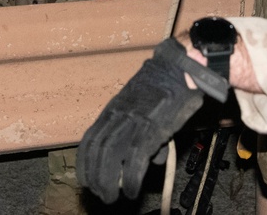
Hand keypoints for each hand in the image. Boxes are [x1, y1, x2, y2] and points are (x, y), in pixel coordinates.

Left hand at [77, 39, 204, 203]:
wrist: (181, 69)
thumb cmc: (166, 87)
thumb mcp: (145, 106)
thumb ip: (142, 131)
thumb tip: (152, 159)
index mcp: (114, 109)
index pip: (90, 139)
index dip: (85, 162)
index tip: (85, 179)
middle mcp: (119, 114)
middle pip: (98, 150)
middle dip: (95, 176)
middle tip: (100, 194)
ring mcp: (134, 121)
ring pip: (110, 155)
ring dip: (107, 181)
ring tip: (111, 197)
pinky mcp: (151, 127)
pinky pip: (134, 158)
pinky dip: (130, 178)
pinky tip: (131, 190)